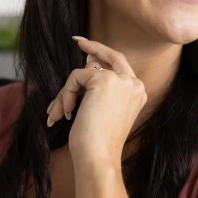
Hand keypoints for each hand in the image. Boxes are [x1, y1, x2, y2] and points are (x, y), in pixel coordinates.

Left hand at [46, 37, 146, 169]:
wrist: (99, 156)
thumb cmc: (98, 142)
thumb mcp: (101, 110)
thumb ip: (98, 86)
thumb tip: (87, 62)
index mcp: (138, 92)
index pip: (120, 65)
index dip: (103, 53)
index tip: (86, 46)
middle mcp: (134, 83)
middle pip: (111, 55)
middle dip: (92, 46)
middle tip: (77, 40)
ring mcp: (121, 80)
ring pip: (85, 72)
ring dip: (67, 93)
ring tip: (59, 113)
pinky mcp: (104, 80)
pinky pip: (75, 78)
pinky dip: (65, 95)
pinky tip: (68, 113)